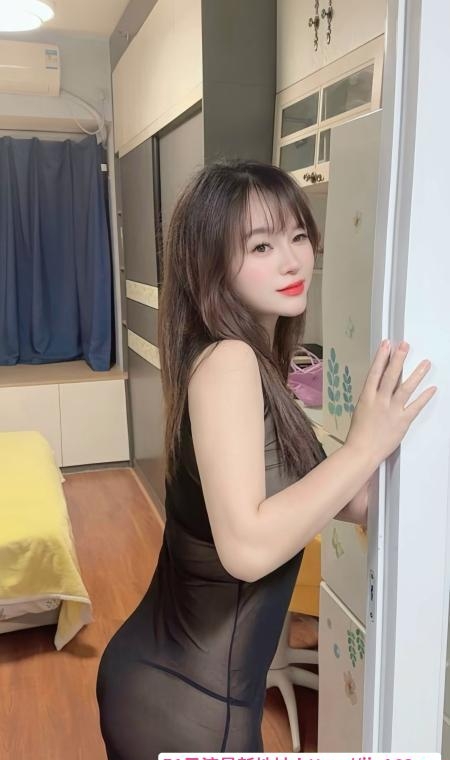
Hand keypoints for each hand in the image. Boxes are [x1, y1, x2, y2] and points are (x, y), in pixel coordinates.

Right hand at [345, 340, 436, 467]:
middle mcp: (380, 401)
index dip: (381, 357)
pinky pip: (416, 407)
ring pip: (406, 388)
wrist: (362, 452)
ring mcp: (392, 410)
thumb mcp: (360, 410)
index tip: (387, 345)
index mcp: (366, 397)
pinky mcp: (402, 421)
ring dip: (417, 374)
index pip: (375, 372)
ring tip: (425, 363)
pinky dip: (425, 397)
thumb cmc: (358, 434)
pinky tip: (432, 388)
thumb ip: (370, 399)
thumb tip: (379, 389)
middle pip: (391, 376)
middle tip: (405, 345)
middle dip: (399, 359)